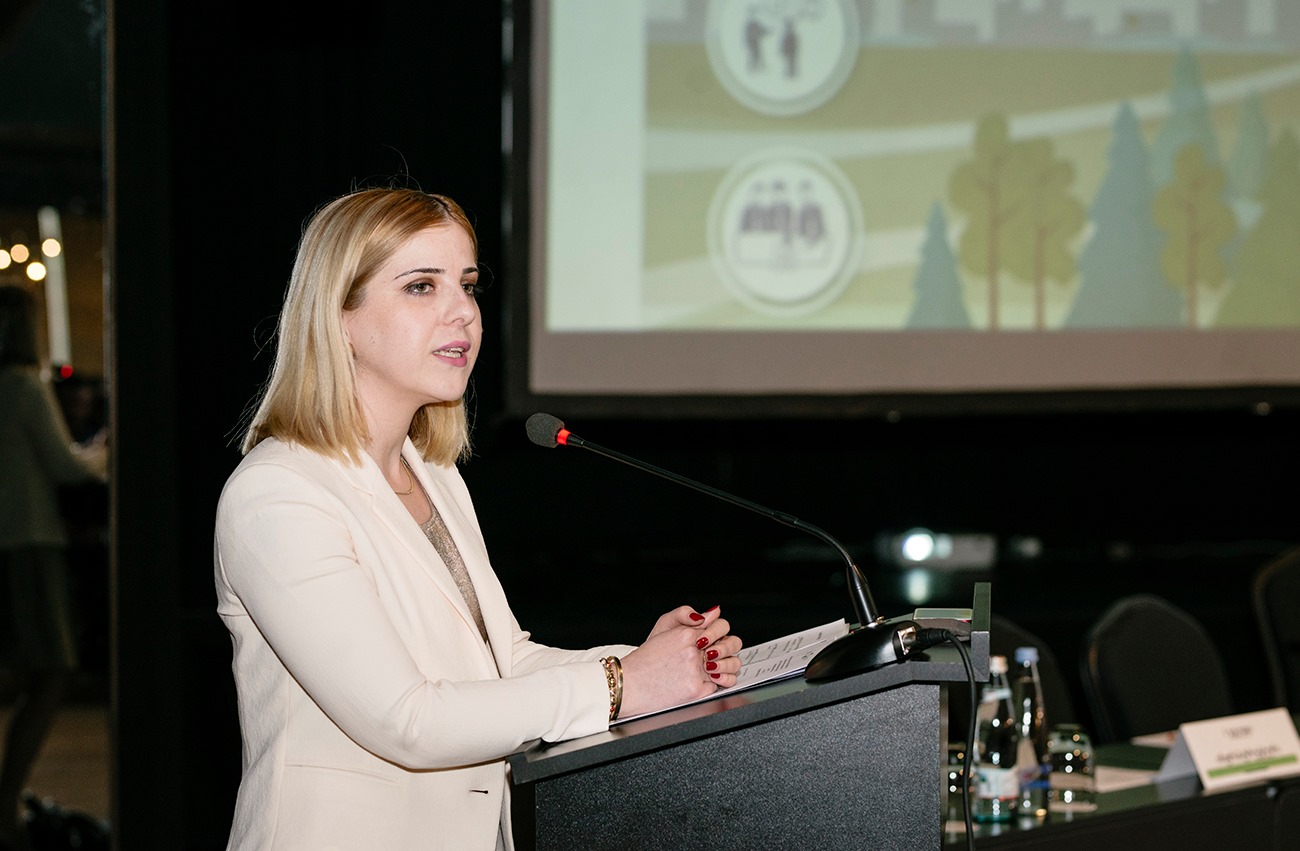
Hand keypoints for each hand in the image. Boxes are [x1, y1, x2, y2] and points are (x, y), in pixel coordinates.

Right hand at [618, 605, 744, 718]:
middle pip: (731, 643)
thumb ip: (688, 616)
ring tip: (711, 667)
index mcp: (686, 634)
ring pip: (730, 665)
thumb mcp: (663, 628)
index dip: (719, 632)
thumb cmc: (644, 660)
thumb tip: (712, 613)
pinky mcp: (696, 690)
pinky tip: (700, 681)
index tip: (713, 637)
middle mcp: (693, 651)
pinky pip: (717, 685)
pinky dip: (711, 684)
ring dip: (725, 665)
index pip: (721, 625)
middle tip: (715, 652)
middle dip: (727, 647)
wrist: (630, 684)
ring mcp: (696, 671)